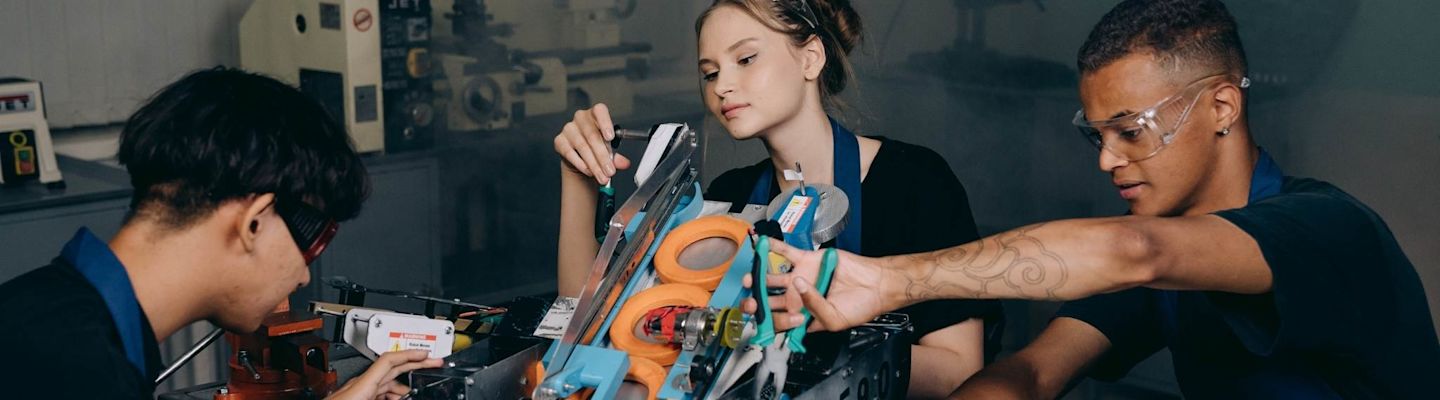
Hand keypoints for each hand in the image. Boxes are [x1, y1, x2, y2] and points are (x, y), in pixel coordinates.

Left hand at [327, 350, 442, 399]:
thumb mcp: (365, 398)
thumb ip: (388, 396)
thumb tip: (406, 396)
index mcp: (362, 383)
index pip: (391, 359)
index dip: (412, 354)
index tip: (429, 355)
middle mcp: (358, 384)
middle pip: (391, 368)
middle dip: (413, 365)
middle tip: (432, 363)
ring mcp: (355, 391)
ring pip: (385, 383)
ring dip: (402, 387)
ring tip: (413, 393)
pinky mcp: (353, 399)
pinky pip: (376, 392)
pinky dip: (390, 395)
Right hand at [553, 103, 631, 184]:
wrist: (580, 156)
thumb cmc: (596, 147)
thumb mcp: (609, 150)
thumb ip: (617, 156)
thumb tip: (624, 163)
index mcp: (596, 114)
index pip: (600, 111)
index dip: (605, 123)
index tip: (610, 137)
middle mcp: (581, 118)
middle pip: (592, 136)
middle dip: (603, 157)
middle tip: (610, 171)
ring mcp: (569, 129)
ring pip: (583, 147)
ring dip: (594, 165)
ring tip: (602, 176)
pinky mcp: (559, 141)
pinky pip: (570, 154)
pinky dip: (582, 165)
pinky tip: (589, 171)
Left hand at [742, 239, 894, 332]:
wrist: (874, 285)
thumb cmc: (858, 307)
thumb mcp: (834, 319)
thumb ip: (814, 307)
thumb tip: (800, 286)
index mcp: (802, 316)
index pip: (778, 320)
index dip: (770, 322)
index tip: (767, 321)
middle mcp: (797, 297)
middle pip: (769, 300)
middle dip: (756, 302)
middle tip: (750, 302)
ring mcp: (800, 277)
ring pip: (772, 277)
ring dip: (758, 276)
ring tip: (750, 277)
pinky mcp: (807, 261)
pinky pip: (786, 252)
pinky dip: (774, 247)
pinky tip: (763, 244)